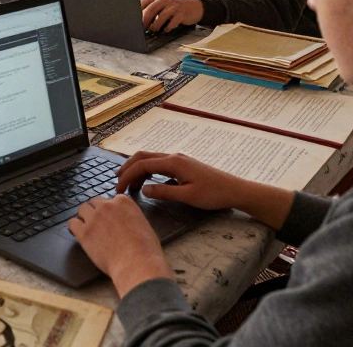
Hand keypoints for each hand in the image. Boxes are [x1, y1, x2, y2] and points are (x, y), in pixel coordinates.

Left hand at [68, 195, 172, 296]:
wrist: (137, 264)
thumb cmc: (145, 249)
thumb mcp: (143, 224)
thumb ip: (131, 216)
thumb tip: (126, 220)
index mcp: (123, 202)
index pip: (111, 199)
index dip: (110, 209)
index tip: (110, 217)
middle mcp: (107, 206)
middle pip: (94, 202)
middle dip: (96, 211)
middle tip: (98, 223)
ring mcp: (94, 218)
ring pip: (82, 209)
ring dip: (84, 217)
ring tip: (88, 228)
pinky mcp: (84, 232)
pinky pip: (72, 223)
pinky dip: (74, 228)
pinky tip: (78, 233)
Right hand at [116, 151, 292, 228]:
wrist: (235, 190)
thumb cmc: (214, 194)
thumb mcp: (187, 196)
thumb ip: (164, 192)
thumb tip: (143, 189)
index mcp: (173, 163)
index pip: (142, 165)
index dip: (127, 176)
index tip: (118, 190)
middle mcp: (173, 157)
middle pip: (142, 157)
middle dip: (127, 169)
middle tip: (117, 185)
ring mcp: (178, 159)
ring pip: (150, 159)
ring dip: (136, 170)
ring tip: (129, 186)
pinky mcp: (182, 165)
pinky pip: (158, 164)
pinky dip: (147, 171)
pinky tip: (146, 183)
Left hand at [140, 0, 202, 31]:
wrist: (192, 7)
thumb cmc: (172, 7)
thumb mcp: (159, 4)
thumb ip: (149, 9)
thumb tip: (137, 21)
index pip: (142, 4)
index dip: (137, 14)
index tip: (134, 22)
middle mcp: (163, 0)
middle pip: (150, 11)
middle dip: (144, 22)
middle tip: (142, 29)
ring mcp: (172, 6)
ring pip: (160, 17)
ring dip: (155, 26)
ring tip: (153, 29)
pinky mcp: (181, 14)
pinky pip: (171, 23)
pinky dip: (167, 28)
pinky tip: (165, 29)